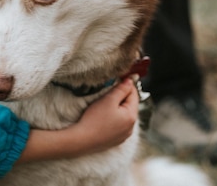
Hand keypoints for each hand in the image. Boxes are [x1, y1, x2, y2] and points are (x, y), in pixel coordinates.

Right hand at [17, 78, 138, 162]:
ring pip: (123, 115)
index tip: (120, 76)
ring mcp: (123, 135)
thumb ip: (121, 89)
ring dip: (118, 106)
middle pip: (129, 105)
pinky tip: (104, 115)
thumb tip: (130, 81)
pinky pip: (118, 124)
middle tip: (110, 87)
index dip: (127, 84)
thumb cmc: (95, 119)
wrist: (82, 140)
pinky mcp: (115, 140)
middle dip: (122, 95)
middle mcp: (131, 127)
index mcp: (132, 116)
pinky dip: (114, 117)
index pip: (134, 94)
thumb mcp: (108, 100)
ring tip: (106, 101)